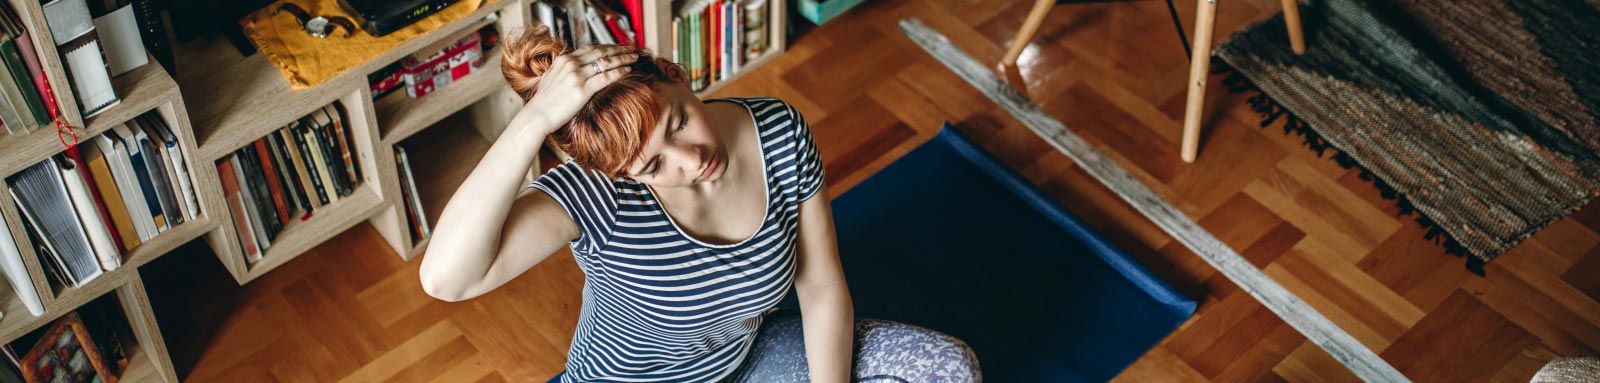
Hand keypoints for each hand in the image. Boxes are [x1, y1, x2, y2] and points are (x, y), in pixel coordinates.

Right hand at [517, 44, 639, 135]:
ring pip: (606, 62)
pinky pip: (605, 77)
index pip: (590, 49)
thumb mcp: (552, 78)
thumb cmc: (544, 101)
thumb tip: (574, 67)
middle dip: (618, 49)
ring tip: (634, 58)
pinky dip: (618, 72)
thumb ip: (564, 70)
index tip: (617, 47)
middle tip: (631, 49)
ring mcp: (576, 76)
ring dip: (623, 58)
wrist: (537, 115)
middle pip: (601, 52)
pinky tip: (627, 70)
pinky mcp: (582, 89)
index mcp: (564, 59)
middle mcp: (571, 64)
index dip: (607, 47)